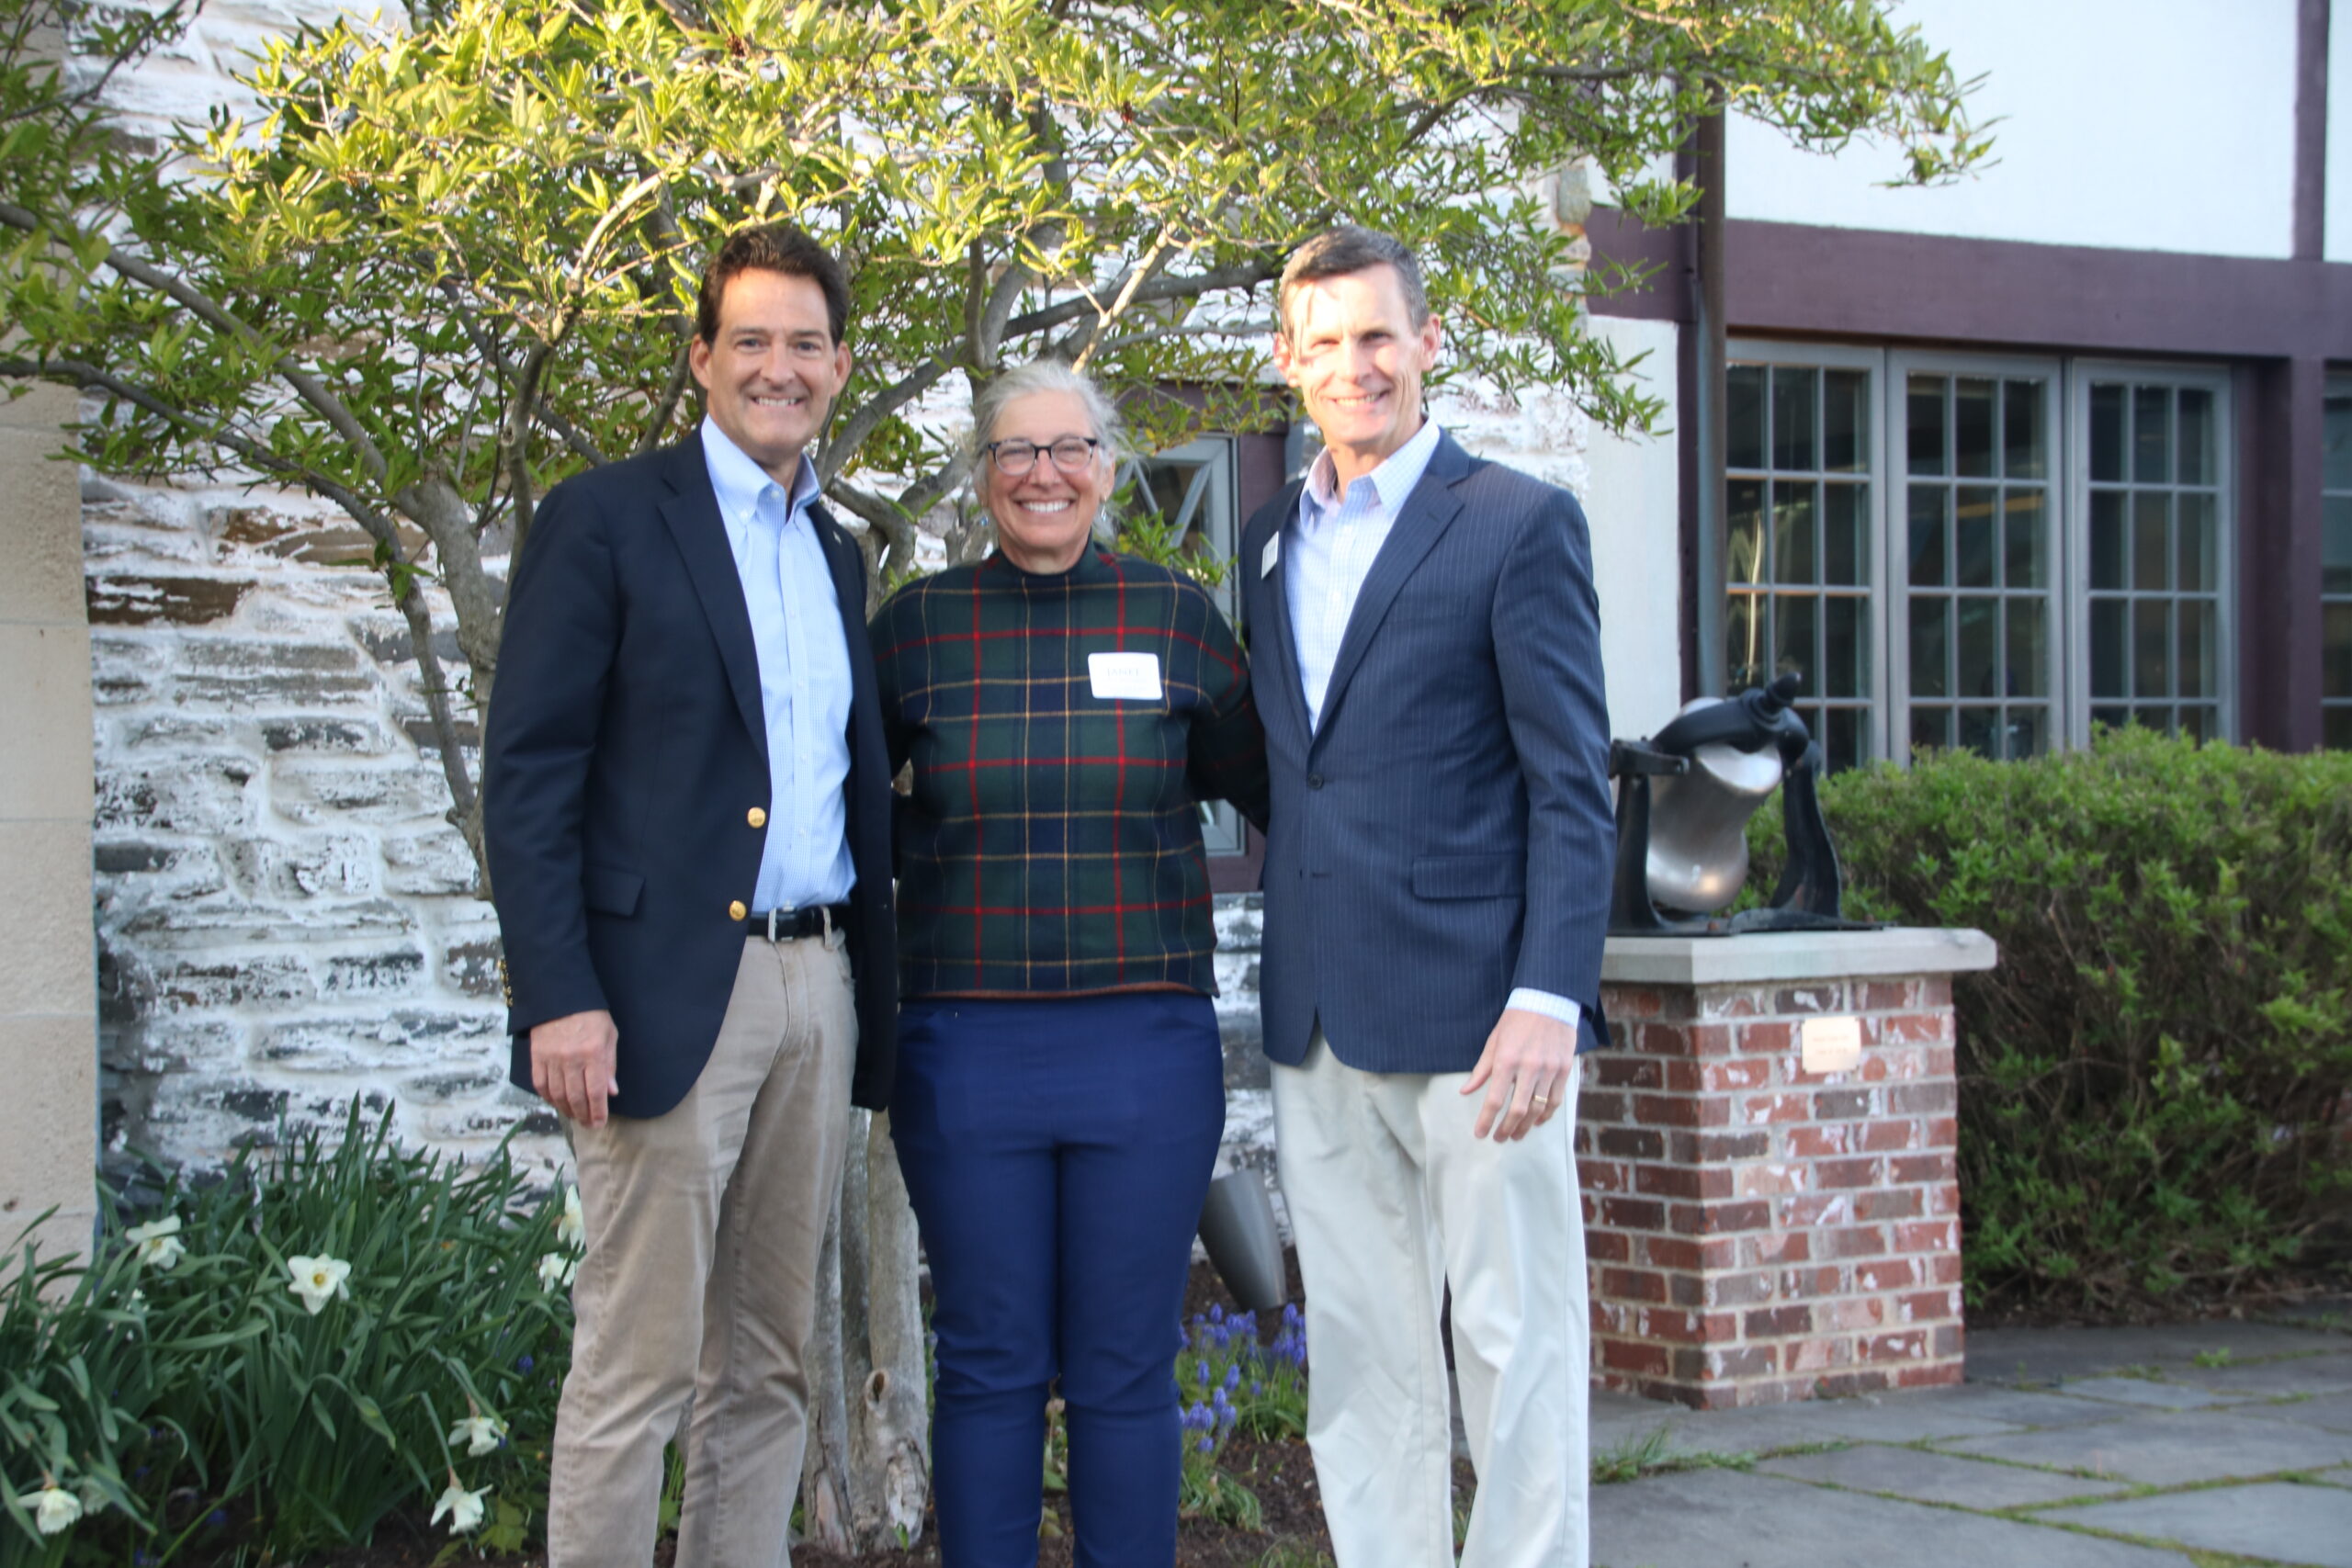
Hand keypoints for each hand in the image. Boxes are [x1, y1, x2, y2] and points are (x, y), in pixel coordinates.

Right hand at [531, 1009, 618, 1127]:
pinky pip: (541, 1085)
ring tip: (575, 1116)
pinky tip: (557, 1103)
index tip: (599, 1123)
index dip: (598, 1112)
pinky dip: (549, 1098)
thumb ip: (610, 1064)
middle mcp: (571, 1059)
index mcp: (593, 1053)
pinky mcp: (537, 1057)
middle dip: (583, 1115)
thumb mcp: (609, 1035)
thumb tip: (611, 1092)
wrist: (560, 997)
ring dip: (567, 1110)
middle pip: (576, 1097)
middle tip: (588, 1124)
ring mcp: (551, 1059)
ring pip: (558, 1095)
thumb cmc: (591, 1015)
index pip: (596, 1092)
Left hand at [1461, 1008, 1577, 1141]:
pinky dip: (1546, 1115)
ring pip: (1538, 1109)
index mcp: (1506, 1060)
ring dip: (1526, 1126)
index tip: (1480, 1133)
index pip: (1494, 1099)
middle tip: (1499, 1138)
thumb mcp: (1494, 1041)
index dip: (1486, 1120)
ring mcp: (1549, 1070)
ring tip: (1516, 1135)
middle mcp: (1529, 1067)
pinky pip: (1555, 1100)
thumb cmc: (1516, 1021)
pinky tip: (1537, 1121)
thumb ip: (1481, 1070)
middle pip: (1518, 1110)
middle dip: (1506, 1128)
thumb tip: (1466, 1091)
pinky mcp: (1563, 1069)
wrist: (1548, 1001)